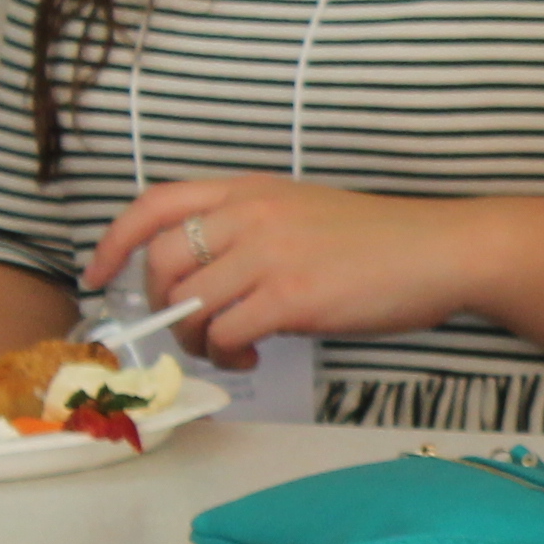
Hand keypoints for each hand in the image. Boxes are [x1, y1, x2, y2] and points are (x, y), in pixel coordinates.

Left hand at [83, 177, 501, 367]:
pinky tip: (255, 354)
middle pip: (162, 261)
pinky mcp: (291, 296)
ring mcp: (270, 254)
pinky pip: (226, 332)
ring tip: (227, 348)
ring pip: (189, 304)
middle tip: (188, 329)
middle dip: (161, 306)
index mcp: (252, 189)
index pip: (156, 203)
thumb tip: (210, 282)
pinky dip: (228, 352)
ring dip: (196, 338)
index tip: (98, 273)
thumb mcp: (307, 212)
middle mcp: (252, 214)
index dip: (114, 240)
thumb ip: (254, 231)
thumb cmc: (386, 238)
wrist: (445, 249)